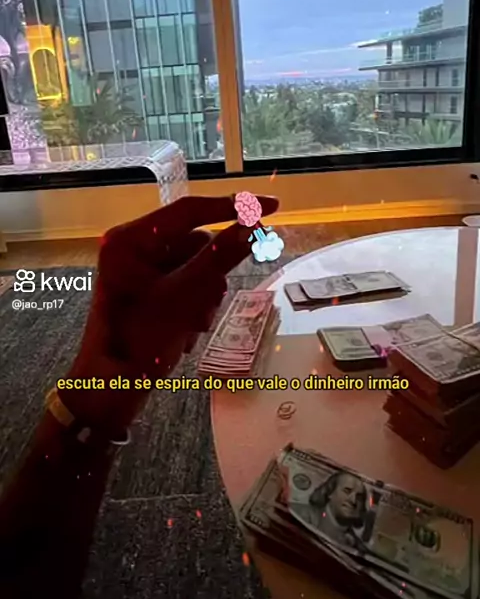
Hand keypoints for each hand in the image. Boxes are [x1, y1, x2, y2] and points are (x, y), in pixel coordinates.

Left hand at [58, 194, 278, 435]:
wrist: (110, 391)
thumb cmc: (138, 342)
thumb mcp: (184, 298)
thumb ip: (219, 258)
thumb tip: (253, 226)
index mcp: (130, 239)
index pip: (190, 211)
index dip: (233, 208)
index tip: (272, 206)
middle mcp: (133, 248)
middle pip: (196, 244)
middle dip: (210, 276)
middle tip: (206, 306)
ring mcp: (140, 271)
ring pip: (197, 267)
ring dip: (205, 296)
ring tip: (193, 325)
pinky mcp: (149, 292)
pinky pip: (188, 285)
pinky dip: (195, 307)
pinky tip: (185, 332)